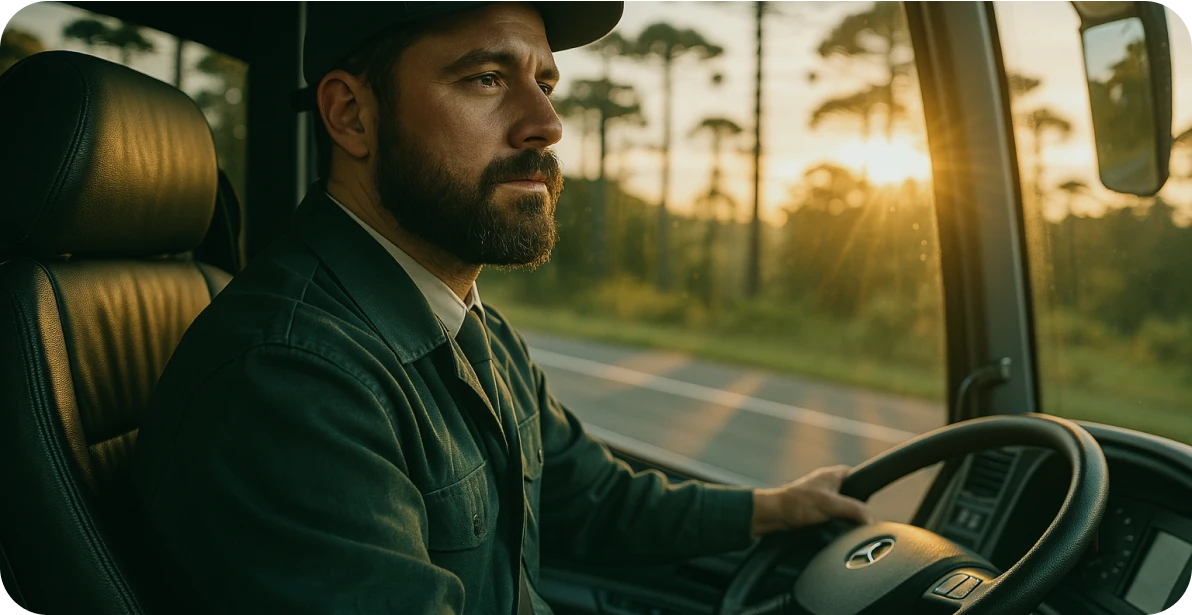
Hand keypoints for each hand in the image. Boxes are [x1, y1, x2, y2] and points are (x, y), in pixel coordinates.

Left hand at [750, 465, 872, 537]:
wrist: (775, 514)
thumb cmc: (798, 503)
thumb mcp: (831, 505)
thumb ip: (853, 509)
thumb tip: (870, 518)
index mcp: (833, 474)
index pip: (858, 474)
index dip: (866, 486)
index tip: (870, 500)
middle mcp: (828, 482)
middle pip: (852, 493)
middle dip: (855, 506)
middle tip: (856, 516)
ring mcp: (821, 495)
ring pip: (842, 506)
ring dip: (843, 515)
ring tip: (840, 522)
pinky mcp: (815, 508)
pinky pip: (832, 514)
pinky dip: (834, 520)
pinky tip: (832, 527)